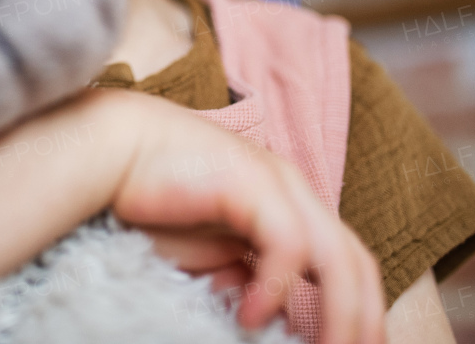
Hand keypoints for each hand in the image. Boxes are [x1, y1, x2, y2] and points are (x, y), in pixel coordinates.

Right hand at [103, 91, 385, 343]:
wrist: (113, 151)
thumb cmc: (153, 203)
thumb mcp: (209, 256)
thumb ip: (243, 281)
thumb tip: (268, 321)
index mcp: (290, 209)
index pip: (350, 266)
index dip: (362, 313)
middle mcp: (295, 194)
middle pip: (357, 265)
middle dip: (361, 322)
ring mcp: (278, 184)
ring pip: (337, 259)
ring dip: (338, 315)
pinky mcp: (252, 182)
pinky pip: (287, 243)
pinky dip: (277, 287)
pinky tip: (251, 317)